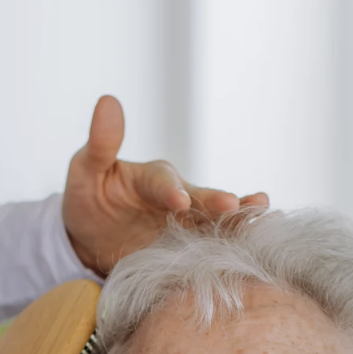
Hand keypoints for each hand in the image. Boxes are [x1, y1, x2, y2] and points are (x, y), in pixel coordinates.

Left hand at [61, 95, 269, 275]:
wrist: (91, 239)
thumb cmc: (90, 197)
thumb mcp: (86, 170)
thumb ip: (101, 144)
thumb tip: (107, 101)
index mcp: (153, 178)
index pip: (163, 182)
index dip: (171, 190)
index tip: (178, 201)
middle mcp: (179, 198)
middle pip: (201, 201)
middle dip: (217, 203)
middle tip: (234, 206)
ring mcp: (187, 226)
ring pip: (216, 223)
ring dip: (240, 221)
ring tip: (267, 218)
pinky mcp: (188, 252)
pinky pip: (212, 250)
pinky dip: (234, 248)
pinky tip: (260, 247)